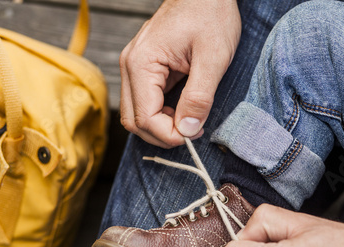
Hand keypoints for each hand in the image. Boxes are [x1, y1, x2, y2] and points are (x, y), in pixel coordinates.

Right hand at [119, 0, 240, 147]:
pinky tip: (180, 111)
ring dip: (160, 126)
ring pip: (136, 114)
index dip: (169, 135)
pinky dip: (159, 114)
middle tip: (192, 132)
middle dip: (162, 135)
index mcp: (141, 64)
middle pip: (133, 121)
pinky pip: (142, 102)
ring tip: (188, 121)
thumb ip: (199, 97)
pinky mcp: (142, 69)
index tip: (195, 135)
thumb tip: (188, 131)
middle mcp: (130, 66)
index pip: (144, 118)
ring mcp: (133, 67)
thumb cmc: (210, 15)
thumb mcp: (213, 58)